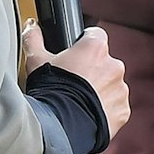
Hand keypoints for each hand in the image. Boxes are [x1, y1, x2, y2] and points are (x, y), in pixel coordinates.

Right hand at [23, 23, 129, 142]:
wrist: (61, 126)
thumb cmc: (50, 90)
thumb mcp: (36, 61)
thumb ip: (34, 39)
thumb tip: (31, 26)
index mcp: (95, 48)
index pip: (95, 35)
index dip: (83, 43)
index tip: (75, 54)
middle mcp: (113, 65)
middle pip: (104, 62)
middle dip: (92, 70)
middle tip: (74, 83)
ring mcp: (120, 89)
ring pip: (111, 85)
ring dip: (100, 90)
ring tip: (79, 101)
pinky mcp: (123, 111)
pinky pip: (115, 106)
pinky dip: (105, 109)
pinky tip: (88, 113)